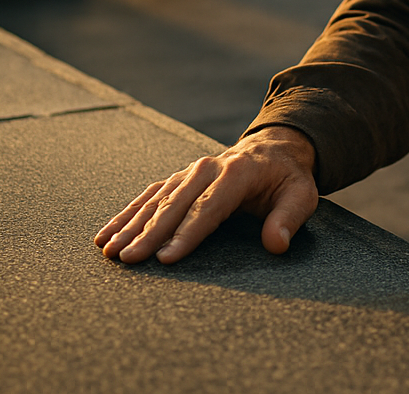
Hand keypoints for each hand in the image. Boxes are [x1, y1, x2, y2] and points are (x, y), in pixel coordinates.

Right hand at [95, 125, 318, 264]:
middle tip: (128, 259)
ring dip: (130, 225)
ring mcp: (189, 172)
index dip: (187, 234)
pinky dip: (126, 214)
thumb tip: (276, 244)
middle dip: (150, 233)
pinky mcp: (178, 179)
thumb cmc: (287, 179)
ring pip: (155, 200)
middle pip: (175, 205)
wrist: (274, 149)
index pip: (209, 208)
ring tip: (109, 250)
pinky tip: (106, 234)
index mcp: (237, 173)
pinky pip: (148, 196)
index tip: (167, 258)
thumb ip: (288, 219)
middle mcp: (207, 169)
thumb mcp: (301, 196)